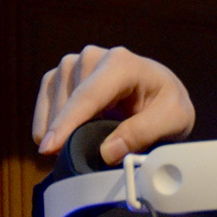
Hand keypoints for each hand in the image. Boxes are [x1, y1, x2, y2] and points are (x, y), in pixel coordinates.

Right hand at [32, 45, 194, 163]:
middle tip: (80, 160)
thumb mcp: (173, 120)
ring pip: (52, 102)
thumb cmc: (168, 105)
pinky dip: (47, 124)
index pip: (89, 95)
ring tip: (74, 150)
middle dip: (67, 133)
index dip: (68, 123)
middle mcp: (93, 56)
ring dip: (57, 130)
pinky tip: (59, 141)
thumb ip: (143, 133)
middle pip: (68, 101)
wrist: (160, 94)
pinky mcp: (61, 75)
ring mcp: (74, 64)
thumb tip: (107, 152)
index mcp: (122, 63)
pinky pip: (44, 102)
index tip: (49, 148)